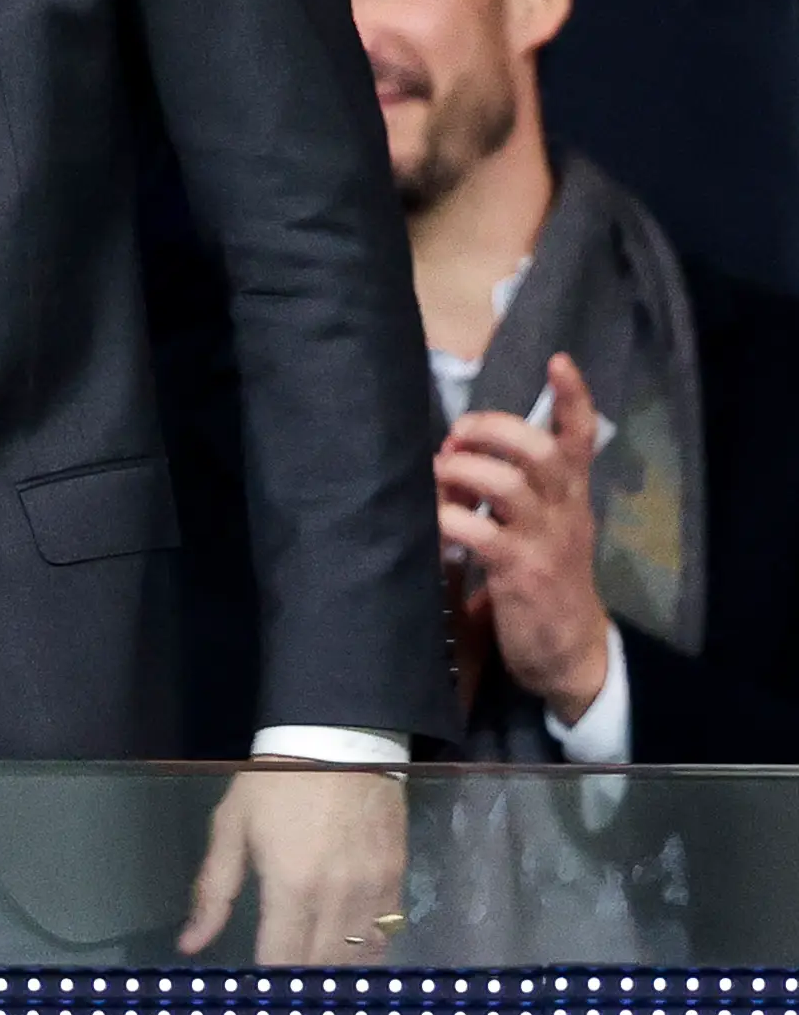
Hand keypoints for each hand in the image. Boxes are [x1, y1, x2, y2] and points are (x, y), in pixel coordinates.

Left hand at [180, 763, 408, 962]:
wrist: (337, 741)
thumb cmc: (274, 783)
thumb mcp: (231, 827)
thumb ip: (213, 891)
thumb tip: (190, 942)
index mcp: (290, 886)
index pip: (282, 960)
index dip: (269, 977)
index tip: (259, 979)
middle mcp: (337, 898)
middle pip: (322, 966)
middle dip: (301, 975)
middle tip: (284, 968)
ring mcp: (373, 892)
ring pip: (358, 959)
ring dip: (333, 967)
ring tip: (312, 961)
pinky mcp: (398, 880)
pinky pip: (386, 935)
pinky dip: (366, 950)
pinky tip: (346, 945)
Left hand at [438, 352, 612, 726]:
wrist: (570, 654)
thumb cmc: (545, 581)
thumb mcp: (543, 529)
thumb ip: (511, 492)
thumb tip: (451, 455)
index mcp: (572, 498)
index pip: (583, 439)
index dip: (573, 398)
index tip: (558, 360)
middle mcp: (565, 513)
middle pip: (541, 451)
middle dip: (493, 430)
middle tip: (456, 437)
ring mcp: (545, 542)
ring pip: (509, 484)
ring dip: (463, 471)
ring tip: (438, 478)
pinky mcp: (521, 573)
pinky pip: (478, 531)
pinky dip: (447, 518)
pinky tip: (431, 522)